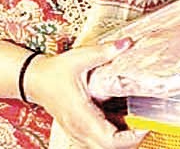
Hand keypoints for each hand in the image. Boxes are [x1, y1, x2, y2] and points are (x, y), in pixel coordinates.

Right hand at [25, 39, 144, 148]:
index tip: (145, 127)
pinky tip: (123, 119)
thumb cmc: (54, 71)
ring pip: (102, 146)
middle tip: (145, 124)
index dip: (129, 138)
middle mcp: (79, 127)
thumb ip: (104, 51)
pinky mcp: (78, 128)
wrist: (34, 80)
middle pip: (107, 147)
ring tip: (137, 121)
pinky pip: (97, 139)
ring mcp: (77, 130)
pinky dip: (113, 134)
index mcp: (81, 114)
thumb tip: (126, 42)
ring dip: (121, 138)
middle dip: (129, 141)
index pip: (107, 139)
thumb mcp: (80, 57)